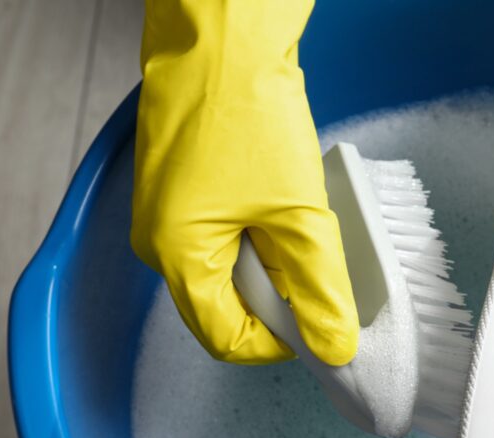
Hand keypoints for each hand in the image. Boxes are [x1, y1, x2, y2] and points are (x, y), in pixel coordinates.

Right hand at [131, 0, 357, 364]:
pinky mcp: (181, 189)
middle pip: (229, 304)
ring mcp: (166, 213)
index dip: (281, 342)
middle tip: (317, 260)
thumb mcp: (299, 213)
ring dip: (272, 258)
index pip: (228, 339)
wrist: (221, 36)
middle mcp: (159, 242)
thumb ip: (320, 287)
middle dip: (280, 294)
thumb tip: (334, 344)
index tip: (322, 326)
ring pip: (230, 267)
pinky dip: (259, 230)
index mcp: (177, 257)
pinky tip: (282, 198)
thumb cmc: (246, 111)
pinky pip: (224, 233)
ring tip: (298, 216)